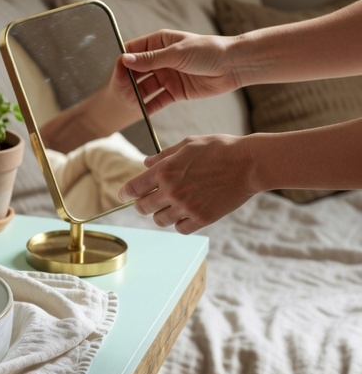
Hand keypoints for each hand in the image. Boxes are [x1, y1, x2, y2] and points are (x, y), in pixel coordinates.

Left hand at [117, 134, 256, 232]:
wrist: (249, 163)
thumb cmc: (219, 148)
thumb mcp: (188, 144)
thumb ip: (164, 155)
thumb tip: (146, 163)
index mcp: (165, 170)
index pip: (133, 188)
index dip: (125, 193)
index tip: (125, 195)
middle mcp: (171, 191)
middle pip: (142, 208)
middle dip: (143, 204)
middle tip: (150, 199)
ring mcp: (186, 207)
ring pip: (159, 220)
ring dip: (161, 213)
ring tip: (171, 205)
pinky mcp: (202, 219)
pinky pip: (180, 229)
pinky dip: (179, 223)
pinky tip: (185, 213)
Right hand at [120, 29, 243, 111]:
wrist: (233, 66)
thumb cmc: (207, 51)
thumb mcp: (176, 53)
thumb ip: (150, 59)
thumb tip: (125, 60)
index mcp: (159, 42)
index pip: (134, 50)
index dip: (124, 60)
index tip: (115, 71)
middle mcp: (161, 59)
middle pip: (137, 71)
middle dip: (128, 81)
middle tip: (120, 91)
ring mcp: (167, 76)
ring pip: (146, 87)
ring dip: (137, 95)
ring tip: (129, 103)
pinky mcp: (176, 92)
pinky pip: (158, 100)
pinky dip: (150, 106)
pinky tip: (142, 112)